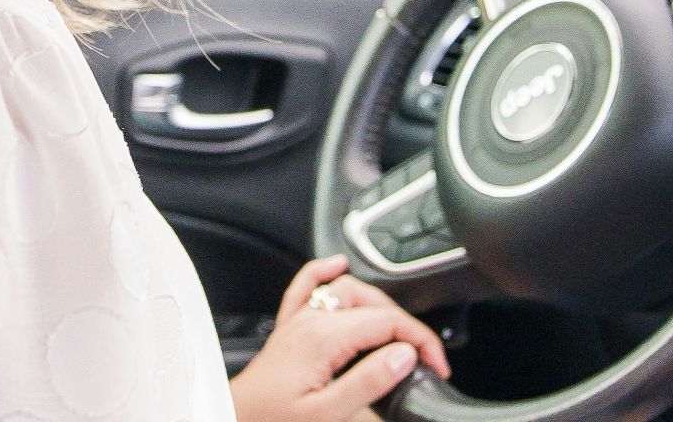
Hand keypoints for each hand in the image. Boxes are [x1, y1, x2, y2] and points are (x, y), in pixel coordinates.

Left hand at [229, 254, 451, 421]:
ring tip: (401, 333)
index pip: (388, 322)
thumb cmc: (273, 420)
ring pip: (348, 290)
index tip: (437, 364)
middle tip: (425, 358)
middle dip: (407, 326)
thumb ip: (368, 382)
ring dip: (379, 304)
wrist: (235, 420)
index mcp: (324, 338)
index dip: (421, 341)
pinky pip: (306, 286)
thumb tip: (404, 355)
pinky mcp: (290, 328)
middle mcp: (311, 321)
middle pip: (374, 304)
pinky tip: (337, 265)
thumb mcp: (328, 414)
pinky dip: (323, 272)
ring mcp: (300, 321)